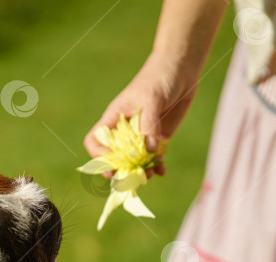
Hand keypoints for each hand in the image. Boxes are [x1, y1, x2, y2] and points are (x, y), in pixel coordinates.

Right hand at [84, 52, 198, 177]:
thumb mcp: (151, 99)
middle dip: (121, 169)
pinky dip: (156, 166)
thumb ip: (148, 125)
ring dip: (140, 171)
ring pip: (134, 161)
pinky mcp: (157, 138)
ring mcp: (141, 136)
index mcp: (114, 118)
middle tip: (132, 177)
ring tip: (150, 174)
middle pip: (114, 156)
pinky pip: (152, 158)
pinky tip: (162, 169)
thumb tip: (149, 151)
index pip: (95, 140)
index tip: (111, 164)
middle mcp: (124, 130)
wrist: (180, 70)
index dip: (98, 155)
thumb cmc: (158, 78)